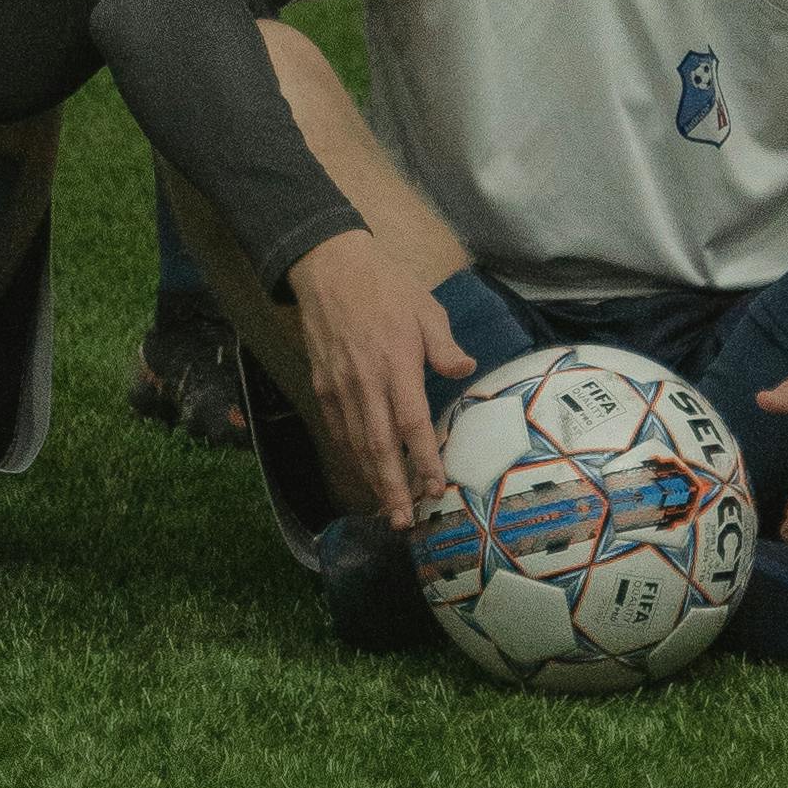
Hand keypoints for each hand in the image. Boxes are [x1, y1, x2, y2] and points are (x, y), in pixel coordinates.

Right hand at [287, 228, 466, 519]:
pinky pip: (338, 428)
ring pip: (357, 443)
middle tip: (405, 522)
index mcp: (397, 364)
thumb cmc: (385, 285)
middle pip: (380, 446)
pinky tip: (361, 471)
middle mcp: (366, 382)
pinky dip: (349, 454)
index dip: (424, 460)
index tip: (436, 488)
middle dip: (392, 488)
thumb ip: (444, 346)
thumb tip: (465, 370)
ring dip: (372, 480)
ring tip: (386, 509)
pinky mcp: (322, 384)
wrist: (329, 266)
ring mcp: (340, 386)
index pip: (412, 424)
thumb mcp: (426, 307)